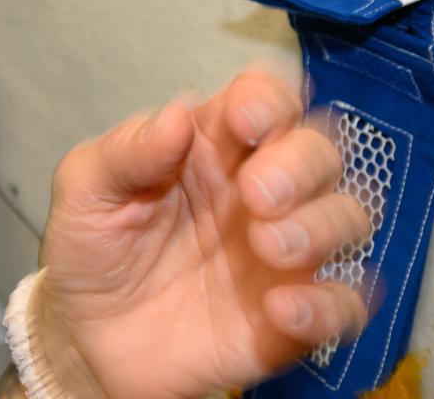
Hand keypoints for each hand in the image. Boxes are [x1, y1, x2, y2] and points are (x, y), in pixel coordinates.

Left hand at [31, 67, 371, 398]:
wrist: (89, 336)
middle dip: (300, 163)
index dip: (269, 98)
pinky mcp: (294, 315)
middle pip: (320, 150)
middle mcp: (260, 189)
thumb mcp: (85, 189)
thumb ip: (126, 151)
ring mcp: (283, 252)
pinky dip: (329, 304)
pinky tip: (281, 309)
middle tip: (255, 194)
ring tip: (266, 246)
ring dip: (319, 225)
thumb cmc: (93, 245)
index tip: (244, 121)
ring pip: (347, 217)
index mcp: (213, 145)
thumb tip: (178, 116)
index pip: (267, 97)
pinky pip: (345, 305)